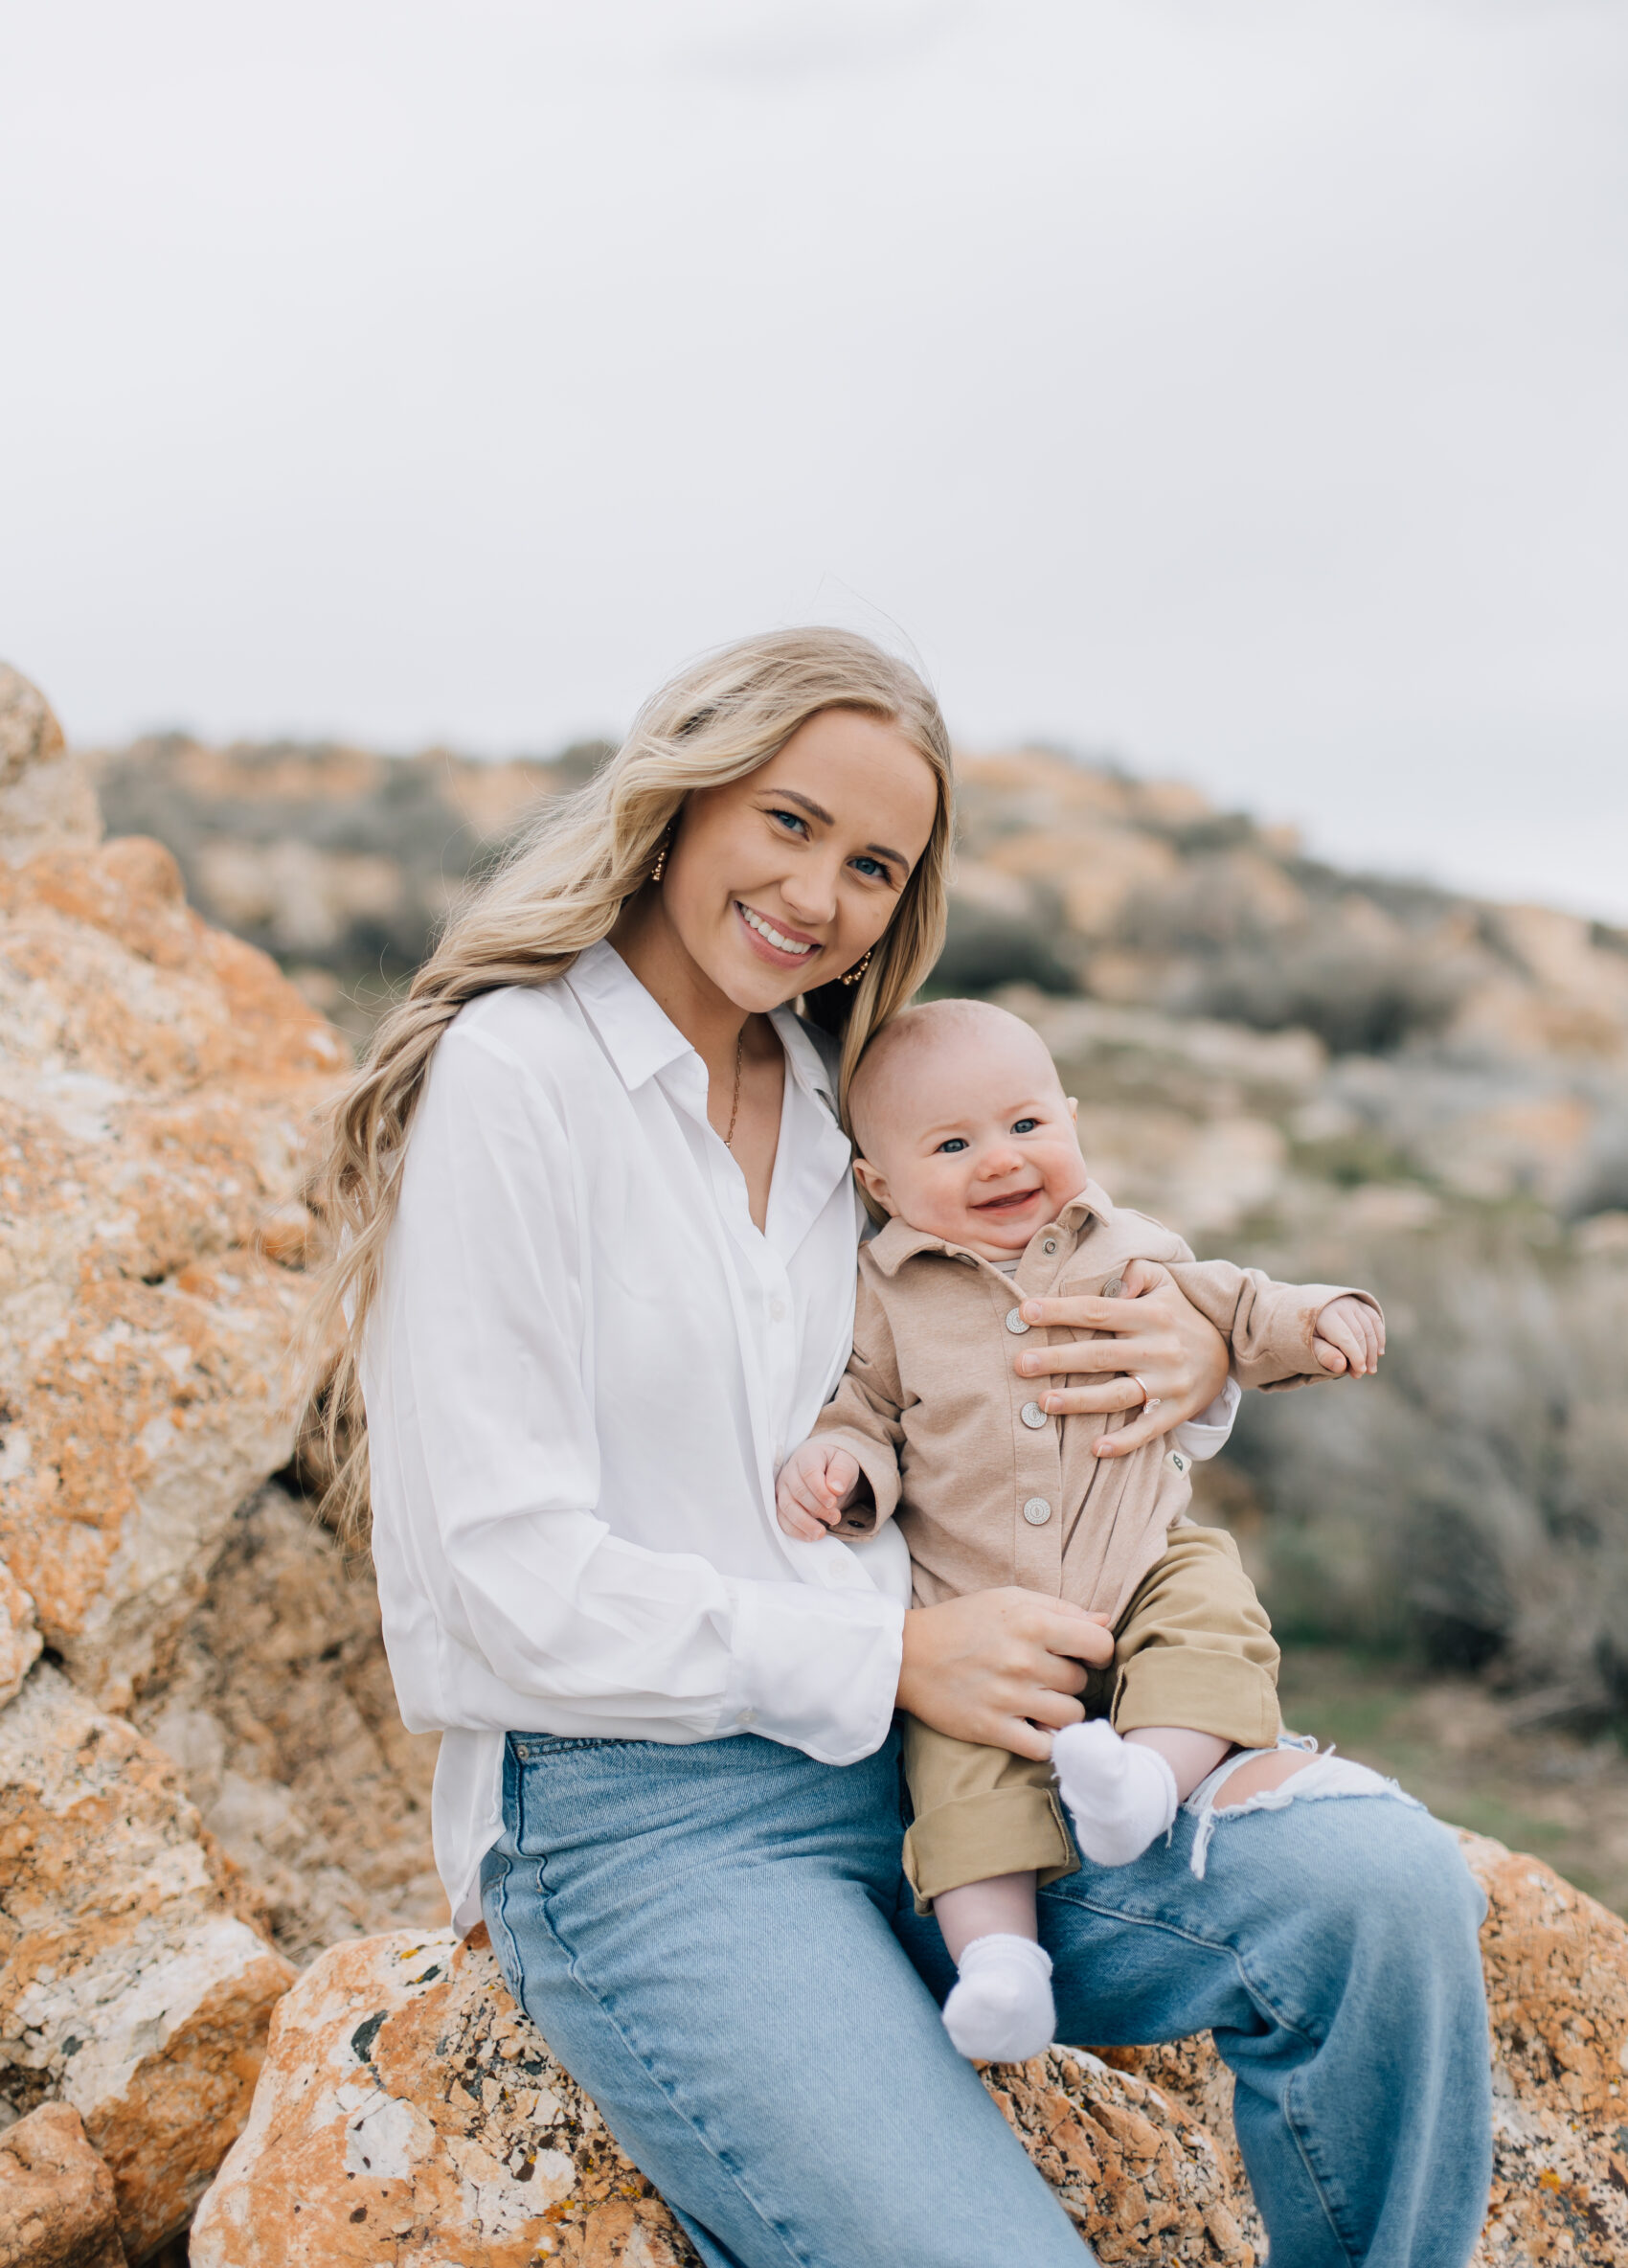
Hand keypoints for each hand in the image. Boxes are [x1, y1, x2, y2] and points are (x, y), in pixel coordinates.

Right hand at [776, 1439, 861, 1540]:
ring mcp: (783, 1488)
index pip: (809, 1473)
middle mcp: (790, 1472)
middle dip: (817, 1508)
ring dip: (805, 1523)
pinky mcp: (781, 1504)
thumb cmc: (834, 1466)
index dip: (820, 1490)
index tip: (833, 1502)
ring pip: (787, 1507)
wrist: (825, 1469)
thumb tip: (835, 1488)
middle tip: (835, 1517)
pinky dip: (795, 1530)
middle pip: (798, 1492)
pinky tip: (810, 1536)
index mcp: (807, 1457)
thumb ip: (842, 1472)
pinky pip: (782, 1519)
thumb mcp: (846, 1463)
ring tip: (821, 1532)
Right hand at [897, 1589, 1115, 1761]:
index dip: (1097, 1651)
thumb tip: (1106, 1621)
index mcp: (1033, 1622)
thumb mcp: (1010, 1600)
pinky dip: (1045, 1741)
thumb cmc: (963, 1622)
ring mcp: (1009, 1698)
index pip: (1100, 1644)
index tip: (1083, 1655)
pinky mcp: (992, 1729)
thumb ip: (1061, 1609)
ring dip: (1060, 1711)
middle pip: (1081, 1682)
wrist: (907, 1655)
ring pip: (1070, 1717)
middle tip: (1046, 1675)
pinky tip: (1034, 1727)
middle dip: (1069, 1679)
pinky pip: (1044, 1748)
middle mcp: (1025, 1660)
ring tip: (1040, 1701)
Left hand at [1010, 1257, 1230, 1460]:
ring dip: (1078, 1401)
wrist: (1229, 1350)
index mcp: (1151, 1314)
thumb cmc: (1178, 1314)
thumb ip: (1136, 1272)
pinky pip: (1148, 1429)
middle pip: (1100, 1354)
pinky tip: (1096, 1449)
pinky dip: (1124, 1441)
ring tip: (1042, 1402)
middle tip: (1020, 1364)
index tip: (1024, 1312)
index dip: (1060, 1311)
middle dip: (1057, 1359)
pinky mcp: (1177, 1411)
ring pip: (1117, 1394)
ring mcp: (1169, 1383)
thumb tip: (1110, 1280)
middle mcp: (1159, 1348)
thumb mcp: (1164, 1283)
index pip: (1097, 1310)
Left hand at [1313, 1295, 1384, 1376]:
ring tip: (1371, 1369)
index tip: (1359, 1373)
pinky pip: (1374, 1319)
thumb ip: (1323, 1355)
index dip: (1355, 1356)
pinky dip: (1379, 1336)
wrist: (1302, 1310)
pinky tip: (1379, 1353)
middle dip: (1364, 1356)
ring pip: (1369, 1327)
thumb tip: (1341, 1366)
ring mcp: (1352, 1302)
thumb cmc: (1306, 1332)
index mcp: (1325, 1314)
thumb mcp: (1308, 1345)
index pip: (1345, 1337)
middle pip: (1360, 1333)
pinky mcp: (1359, 1303)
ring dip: (1373, 1350)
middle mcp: (1340, 1304)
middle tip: (1360, 1374)